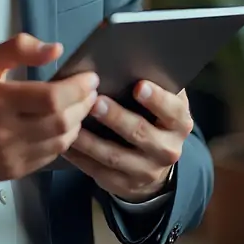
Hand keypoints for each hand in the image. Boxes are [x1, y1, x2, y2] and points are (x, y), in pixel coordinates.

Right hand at [0, 33, 99, 186]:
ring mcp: (11, 155)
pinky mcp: (14, 171)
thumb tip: (55, 49)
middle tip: (90, 91)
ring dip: (77, 123)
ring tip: (80, 107)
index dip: (77, 87)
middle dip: (84, 104)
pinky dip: (63, 140)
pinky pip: (50, 156)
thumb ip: (18, 48)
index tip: (89, 78)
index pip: (51, 96)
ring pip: (61, 141)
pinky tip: (64, 126)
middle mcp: (6, 130)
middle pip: (62, 120)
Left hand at [63, 81, 193, 200]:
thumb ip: (153, 85)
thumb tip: (129, 57)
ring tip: (72, 122)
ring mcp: (146, 171)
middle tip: (94, 101)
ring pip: (114, 156)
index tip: (139, 86)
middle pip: (140, 133)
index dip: (157, 99)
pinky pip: (98, 172)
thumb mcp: (162, 103)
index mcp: (179, 123)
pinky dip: (80, 158)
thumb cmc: (153, 119)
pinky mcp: (125, 185)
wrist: (156, 163)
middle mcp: (167, 149)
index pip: (172, 110)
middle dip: (116, 117)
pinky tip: (65, 144)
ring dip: (90, 140)